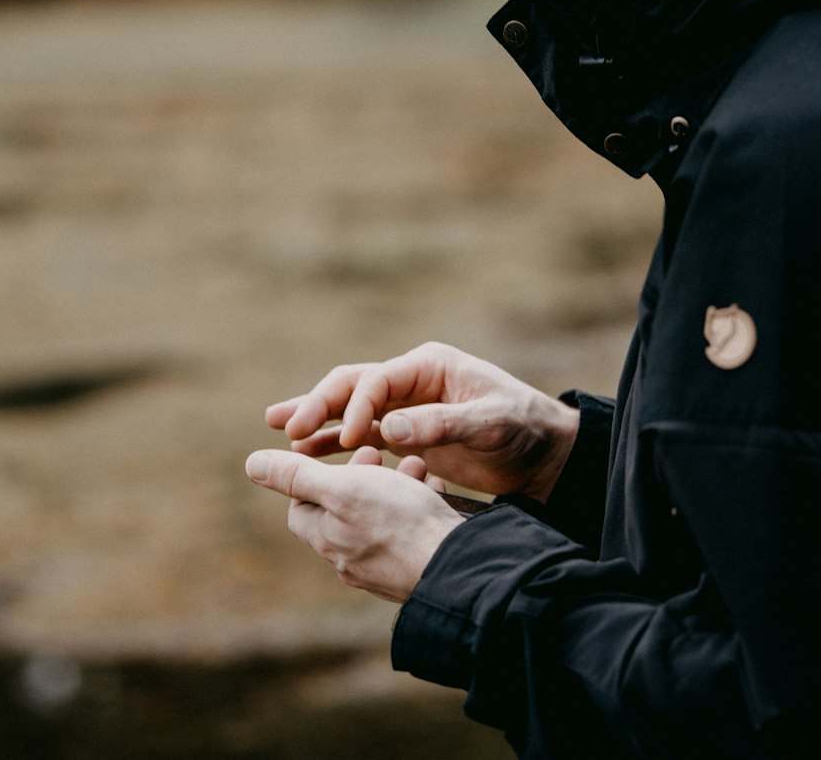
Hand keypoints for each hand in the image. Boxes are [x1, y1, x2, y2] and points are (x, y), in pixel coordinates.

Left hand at [245, 445, 462, 601]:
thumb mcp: (341, 487)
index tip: (340, 456)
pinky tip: (434, 491)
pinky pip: (409, 531)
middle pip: (343, 509)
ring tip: (415, 466)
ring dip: (395, 484)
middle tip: (378, 455)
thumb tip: (251, 464)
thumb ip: (297, 475)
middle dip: (362, 475)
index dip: (314, 476)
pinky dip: (418, 505)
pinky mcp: (415, 567)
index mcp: (326, 539)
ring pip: (380, 516)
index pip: (301, 506)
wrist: (456, 565)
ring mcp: (384, 568)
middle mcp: (349, 560)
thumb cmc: (397, 522)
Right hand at [266, 342, 577, 501]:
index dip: (356, 406)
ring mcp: (405, 406)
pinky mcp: (406, 433)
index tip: (347, 439)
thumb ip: (441, 424)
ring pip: (349, 408)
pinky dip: (334, 443)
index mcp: (428, 365)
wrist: (543, 452)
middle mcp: (411, 380)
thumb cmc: (522, 427)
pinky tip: (307, 455)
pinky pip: (361, 434)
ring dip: (316, 419)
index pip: (377, 379)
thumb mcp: (490, 424)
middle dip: (318, 404)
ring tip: (277, 431)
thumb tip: (388, 427)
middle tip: (286, 427)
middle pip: (352, 385)